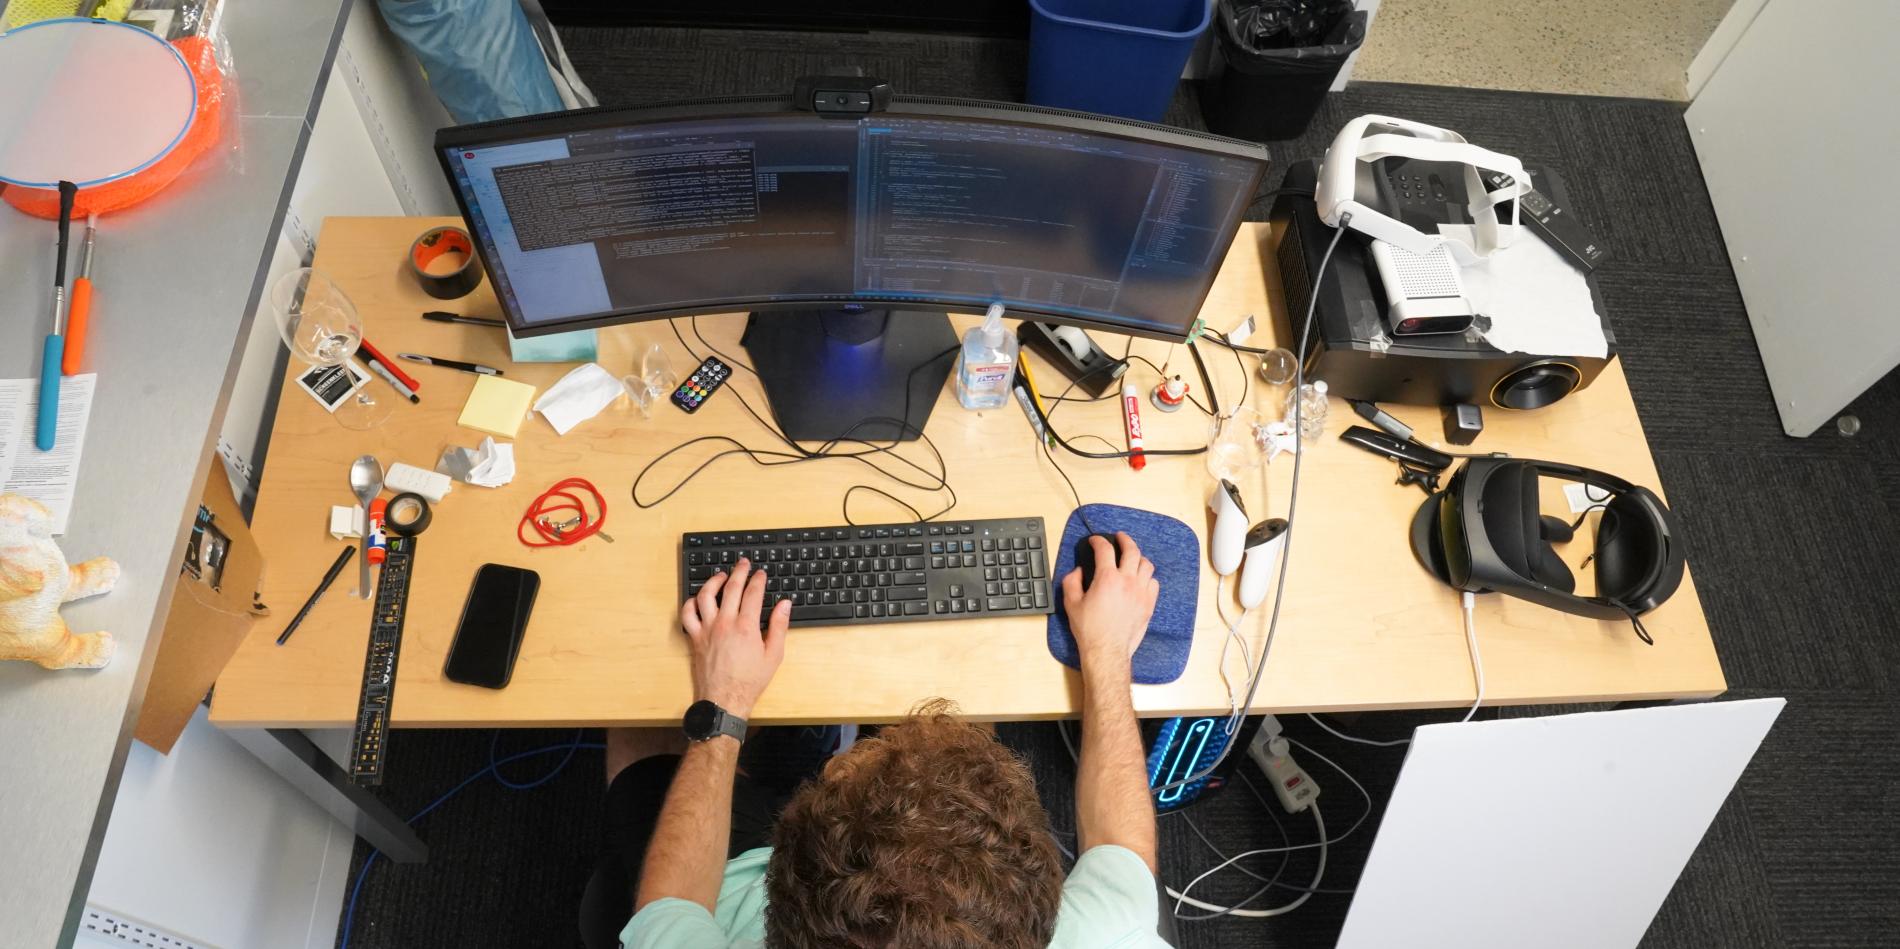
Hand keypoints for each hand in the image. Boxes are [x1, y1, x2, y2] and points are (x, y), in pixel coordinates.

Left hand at [680, 558, 788, 717]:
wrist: (725, 700)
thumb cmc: (749, 681)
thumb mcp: (774, 655)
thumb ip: (779, 626)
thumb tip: (784, 605)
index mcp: (746, 627)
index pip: (752, 593)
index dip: (758, 579)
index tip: (761, 573)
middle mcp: (724, 624)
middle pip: (730, 588)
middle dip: (738, 571)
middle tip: (743, 563)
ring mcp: (707, 630)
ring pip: (705, 596)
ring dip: (713, 582)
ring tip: (721, 576)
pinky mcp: (695, 638)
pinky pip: (687, 614)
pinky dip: (691, 603)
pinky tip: (699, 599)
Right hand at [1060, 532, 1158, 674]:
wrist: (1107, 651)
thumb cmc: (1089, 629)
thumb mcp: (1071, 603)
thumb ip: (1072, 581)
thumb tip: (1078, 571)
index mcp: (1107, 578)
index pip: (1105, 549)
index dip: (1098, 541)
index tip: (1095, 541)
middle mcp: (1127, 581)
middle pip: (1132, 550)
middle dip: (1125, 540)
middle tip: (1120, 537)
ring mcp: (1141, 592)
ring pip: (1147, 565)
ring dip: (1138, 557)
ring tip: (1132, 558)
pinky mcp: (1149, 604)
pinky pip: (1154, 583)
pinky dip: (1147, 577)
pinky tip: (1140, 580)